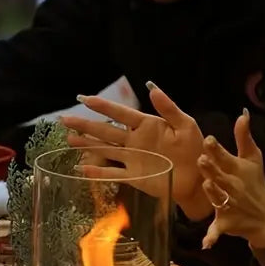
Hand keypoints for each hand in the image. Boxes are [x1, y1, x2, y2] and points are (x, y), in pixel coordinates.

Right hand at [61, 82, 206, 209]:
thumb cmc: (195, 149)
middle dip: (86, 125)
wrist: (200, 177)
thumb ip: (169, 108)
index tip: (86, 99)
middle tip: (65, 119)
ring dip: (87, 144)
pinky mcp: (135, 176)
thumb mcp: (186, 125)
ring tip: (69, 139)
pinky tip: (82, 168)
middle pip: (106, 131)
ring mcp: (133, 158)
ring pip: (105, 149)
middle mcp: (135, 140)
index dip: (104, 106)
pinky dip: (98, 172)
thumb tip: (152, 88)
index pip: (121, 113)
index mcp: (147, 125)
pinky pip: (114, 173)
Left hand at [198, 109, 264, 249]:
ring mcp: (229, 205)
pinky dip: (212, 237)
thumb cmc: (256, 184)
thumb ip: (244, 138)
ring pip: (218, 198)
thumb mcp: (253, 159)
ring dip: (214, 193)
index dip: (218, 150)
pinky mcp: (225, 222)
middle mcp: (233, 187)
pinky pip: (217, 230)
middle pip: (220, 176)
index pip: (226, 157)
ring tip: (207, 185)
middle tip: (202, 159)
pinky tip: (206, 243)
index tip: (209, 140)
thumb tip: (242, 115)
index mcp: (238, 170)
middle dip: (212, 169)